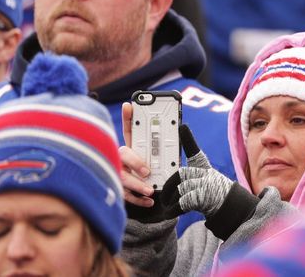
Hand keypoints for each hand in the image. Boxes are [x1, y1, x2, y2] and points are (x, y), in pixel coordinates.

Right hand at [121, 103, 186, 221]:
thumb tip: (182, 129)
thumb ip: (174, 147)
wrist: (171, 198)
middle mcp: (126, 159)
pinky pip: (126, 195)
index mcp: (137, 147)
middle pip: (122, 154)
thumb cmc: (169, 175)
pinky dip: (138, 199)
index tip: (130, 104)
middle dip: (134, 161)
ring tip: (150, 189)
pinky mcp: (123, 191)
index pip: (131, 130)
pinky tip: (149, 200)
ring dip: (136, 184)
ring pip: (122, 177)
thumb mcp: (173, 159)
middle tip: (147, 170)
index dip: (129, 117)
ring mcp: (122, 174)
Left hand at [175, 125, 236, 215]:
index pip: (195, 151)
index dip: (188, 139)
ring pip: (181, 189)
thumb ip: (186, 171)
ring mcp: (205, 186)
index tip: (182, 127)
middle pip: (182, 174)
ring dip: (171, 200)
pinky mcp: (202, 199)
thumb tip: (172, 160)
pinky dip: (173, 210)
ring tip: (168, 206)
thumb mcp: (200, 177)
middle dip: (169, 186)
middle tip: (163, 196)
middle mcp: (205, 174)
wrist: (226, 205)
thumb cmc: (209, 190)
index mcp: (203, 167)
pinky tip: (170, 212)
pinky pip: (182, 202)